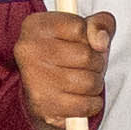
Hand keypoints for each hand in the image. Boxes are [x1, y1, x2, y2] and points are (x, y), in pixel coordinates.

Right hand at [15, 5, 112, 129]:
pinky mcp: (43, 104)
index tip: (81, 45)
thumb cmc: (67, 58)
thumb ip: (100, 24)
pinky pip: (85, 104)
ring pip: (89, 82)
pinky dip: (92, 104)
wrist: (43, 95)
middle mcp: (29, 49)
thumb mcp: (85, 33)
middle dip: (96, 64)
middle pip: (86, 56)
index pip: (79, 27)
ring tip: (84, 83)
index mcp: (36, 25)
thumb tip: (100, 41)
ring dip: (95, 85)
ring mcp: (34, 78)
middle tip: (86, 68)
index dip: (89, 39)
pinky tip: (83, 99)